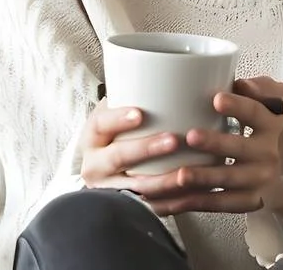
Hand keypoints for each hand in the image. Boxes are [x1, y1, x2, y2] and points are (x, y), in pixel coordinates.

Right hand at [77, 100, 194, 200]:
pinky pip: (148, 206)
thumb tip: (173, 75)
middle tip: (174, 139)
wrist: (103, 175)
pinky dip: (169, 202)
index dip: (118, 118)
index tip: (140, 113)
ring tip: (186, 172)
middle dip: (146, 148)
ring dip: (162, 181)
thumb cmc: (116, 136)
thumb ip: (131, 98)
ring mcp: (108, 188)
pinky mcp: (124, 206)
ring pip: (135, 187)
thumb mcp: (114, 118)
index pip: (101, 124)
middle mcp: (95, 164)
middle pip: (118, 156)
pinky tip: (189, 194)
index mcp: (93, 136)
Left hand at [141, 77, 282, 221]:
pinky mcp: (249, 201)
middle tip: (192, 137)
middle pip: (241, 148)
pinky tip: (177, 199)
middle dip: (216, 144)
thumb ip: (265, 88)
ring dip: (204, 178)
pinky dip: (200, 202)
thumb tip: (241, 84)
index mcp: (274, 124)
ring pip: (229, 179)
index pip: (256, 113)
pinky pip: (223, 203)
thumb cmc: (280, 130)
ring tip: (181, 175)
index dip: (238, 106)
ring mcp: (259, 180)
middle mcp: (269, 153)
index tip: (217, 99)